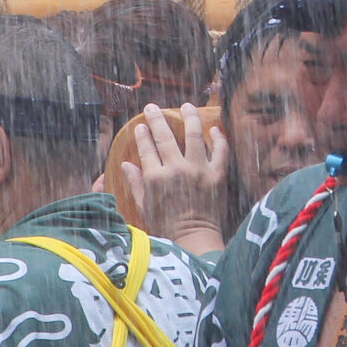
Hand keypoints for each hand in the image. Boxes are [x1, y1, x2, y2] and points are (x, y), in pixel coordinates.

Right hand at [121, 103, 229, 257]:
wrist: (194, 240)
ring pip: (194, 135)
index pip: (146, 148)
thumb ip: (136, 183)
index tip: (140, 125)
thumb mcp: (144, 206)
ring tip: (186, 106)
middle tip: (153, 107)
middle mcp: (176, 170)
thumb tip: (126, 164)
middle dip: (157, 119)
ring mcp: (198, 170)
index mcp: (156, 178)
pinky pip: (220, 150)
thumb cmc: (166, 226)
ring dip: (189, 117)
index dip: (142, 134)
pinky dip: (218, 138)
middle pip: (165, 137)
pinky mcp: (217, 174)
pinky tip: (213, 128)